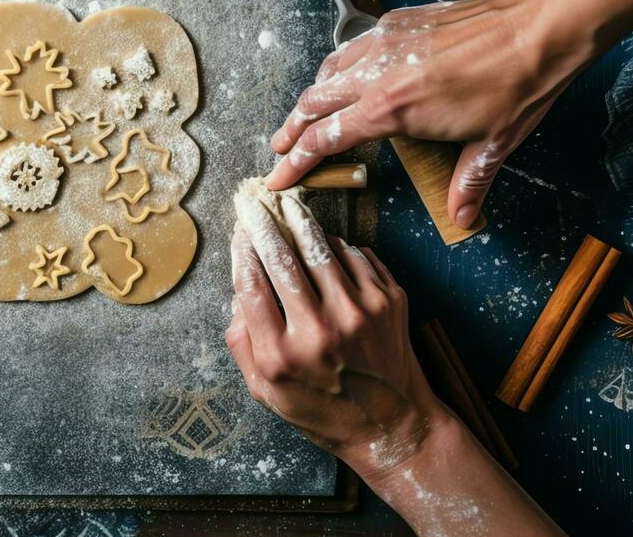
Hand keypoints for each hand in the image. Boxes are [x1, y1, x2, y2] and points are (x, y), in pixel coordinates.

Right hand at [225, 188, 441, 474]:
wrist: (394, 429)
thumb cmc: (324, 410)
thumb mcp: (266, 392)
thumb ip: (243, 343)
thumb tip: (237, 293)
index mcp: (281, 356)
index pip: (251, 284)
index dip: (241, 250)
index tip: (238, 230)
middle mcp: (319, 331)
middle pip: (281, 258)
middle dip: (264, 224)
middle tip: (255, 203)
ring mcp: (358, 313)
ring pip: (320, 248)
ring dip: (301, 223)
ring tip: (290, 207)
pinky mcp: (389, 302)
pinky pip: (356, 255)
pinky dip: (338, 244)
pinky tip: (328, 243)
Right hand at [266, 0, 577, 227]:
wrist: (536, 25)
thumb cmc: (516, 84)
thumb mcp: (492, 144)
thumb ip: (467, 183)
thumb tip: (463, 219)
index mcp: (391, 109)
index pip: (326, 139)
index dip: (296, 162)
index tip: (277, 177)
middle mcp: (376, 73)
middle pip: (313, 103)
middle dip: (291, 129)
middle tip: (280, 148)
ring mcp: (383, 41)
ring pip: (327, 71)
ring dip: (312, 97)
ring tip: (308, 114)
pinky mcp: (395, 22)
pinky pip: (351, 47)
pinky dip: (337, 67)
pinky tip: (346, 74)